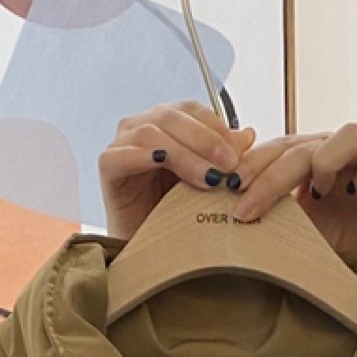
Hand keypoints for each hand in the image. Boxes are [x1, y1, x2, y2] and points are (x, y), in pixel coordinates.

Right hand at [99, 102, 259, 235]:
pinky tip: (162, 163)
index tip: (239, 151)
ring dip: (184, 154)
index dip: (216, 127)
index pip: (191, 110)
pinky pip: (123, 155)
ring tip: (208, 178)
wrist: (149, 247)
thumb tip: (248, 135)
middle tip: (229, 164)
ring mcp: (122, 144)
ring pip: (152, 134)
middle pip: (173, 117)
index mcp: (166, 123)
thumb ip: (223, 156)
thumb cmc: (175, 213)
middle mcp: (142, 126)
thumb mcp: (206, 180)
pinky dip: (143, 156)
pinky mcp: (108, 165)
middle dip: (205, 140)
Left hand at [228, 123, 356, 253]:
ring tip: (315, 194)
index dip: (252, 163)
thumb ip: (259, 209)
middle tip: (246, 207)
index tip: (225, 188)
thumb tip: (214, 195)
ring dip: (323, 160)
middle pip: (302, 145)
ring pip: (348, 134)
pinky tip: (353, 193)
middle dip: (271, 174)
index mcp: (306, 164)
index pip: (276, 148)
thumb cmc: (321, 261)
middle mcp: (335, 158)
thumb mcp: (282, 234)